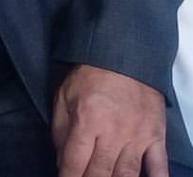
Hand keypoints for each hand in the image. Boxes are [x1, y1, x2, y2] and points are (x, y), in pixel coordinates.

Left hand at [52, 64, 167, 176]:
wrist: (122, 55)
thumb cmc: (89, 75)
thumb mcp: (63, 96)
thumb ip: (61, 131)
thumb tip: (61, 162)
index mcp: (86, 121)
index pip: (74, 163)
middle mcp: (112, 133)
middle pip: (100, 173)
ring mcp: (136, 137)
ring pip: (126, 175)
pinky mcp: (155, 137)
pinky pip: (158, 167)